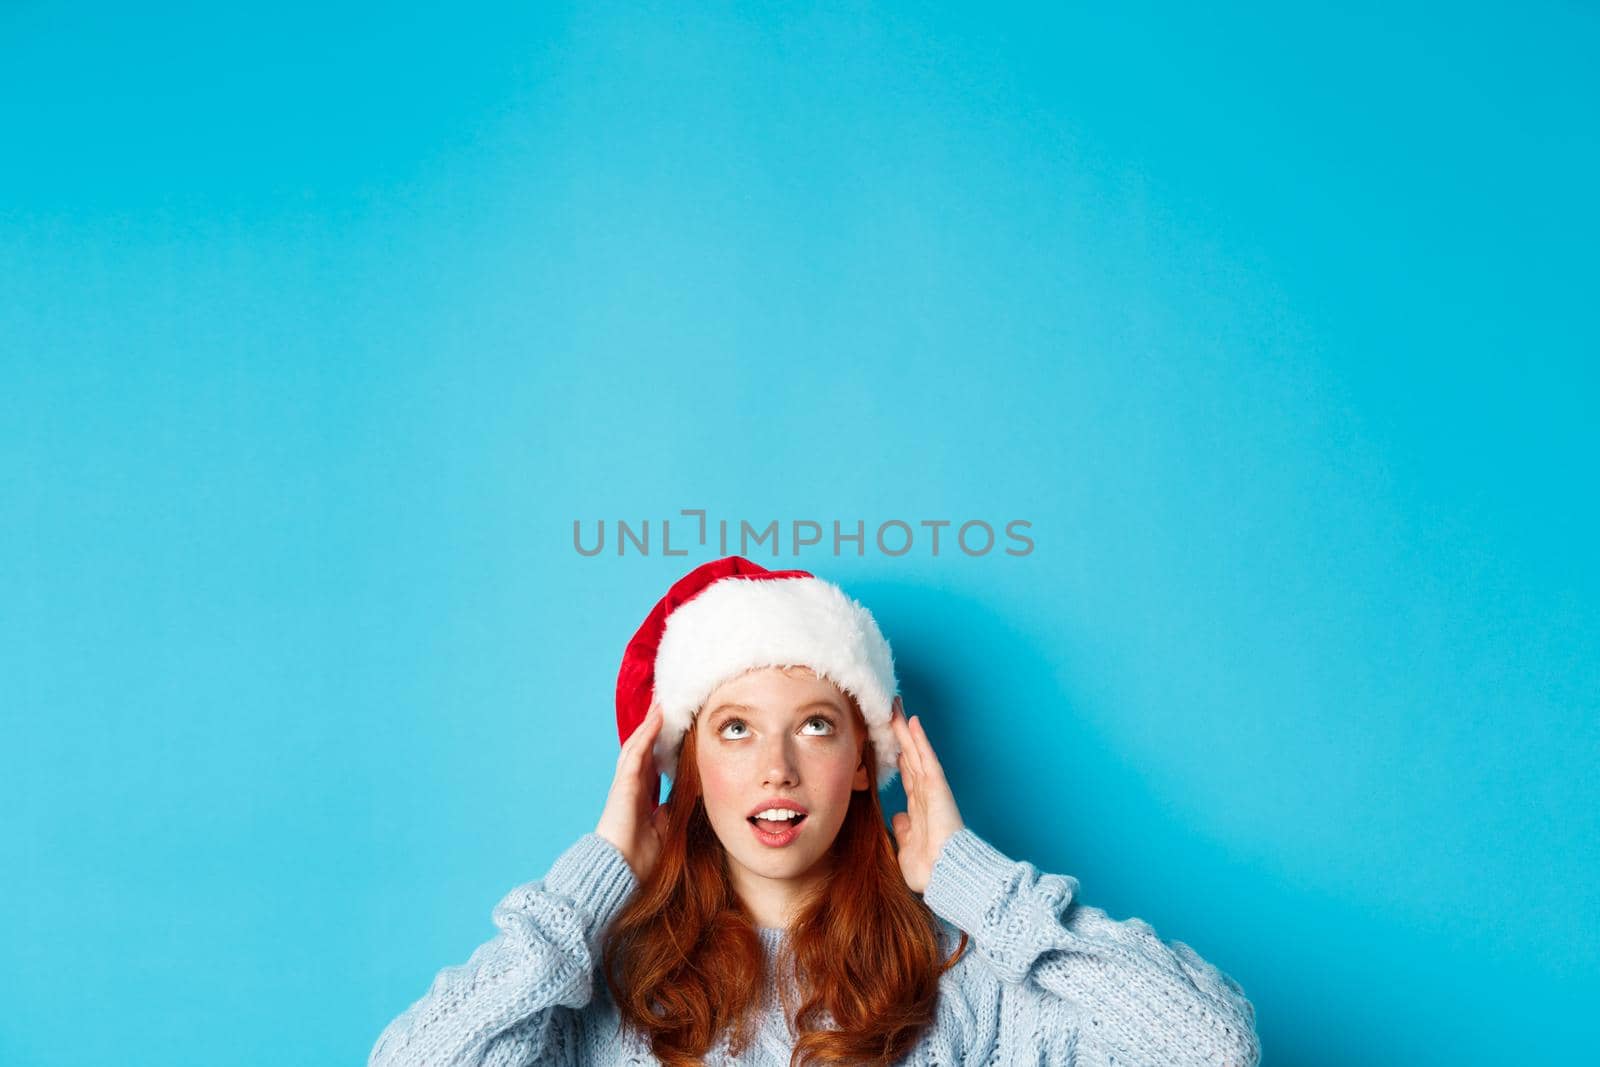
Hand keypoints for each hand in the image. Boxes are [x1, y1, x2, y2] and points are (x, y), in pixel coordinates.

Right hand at [596, 701, 669, 882]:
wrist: (619, 872)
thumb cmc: (640, 859)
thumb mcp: (665, 831)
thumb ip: (672, 812)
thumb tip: (688, 797)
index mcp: (642, 799)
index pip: (654, 766)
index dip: (662, 747)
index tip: (676, 731)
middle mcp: (633, 787)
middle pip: (645, 750)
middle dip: (654, 729)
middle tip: (667, 707)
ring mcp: (626, 784)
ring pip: (638, 745)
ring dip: (650, 724)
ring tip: (660, 703)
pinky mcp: (624, 784)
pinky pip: (636, 753)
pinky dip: (646, 733)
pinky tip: (656, 717)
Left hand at [888, 696, 965, 893]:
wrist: (945, 876)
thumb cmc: (930, 870)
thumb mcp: (907, 847)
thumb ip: (903, 830)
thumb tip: (898, 817)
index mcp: (918, 807)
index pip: (905, 773)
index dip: (897, 754)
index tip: (888, 738)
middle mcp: (924, 793)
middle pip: (909, 755)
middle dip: (899, 733)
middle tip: (889, 709)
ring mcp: (931, 788)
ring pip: (915, 750)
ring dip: (905, 728)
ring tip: (895, 705)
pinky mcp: (937, 787)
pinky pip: (926, 758)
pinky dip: (920, 739)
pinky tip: (912, 721)